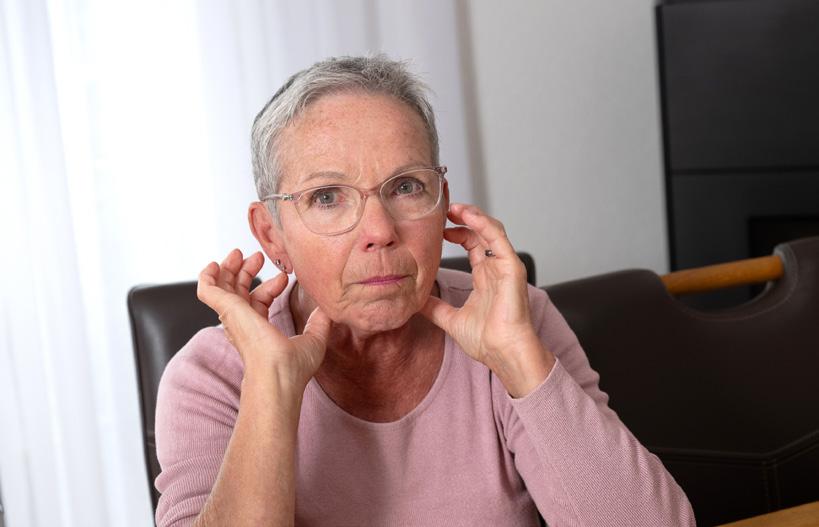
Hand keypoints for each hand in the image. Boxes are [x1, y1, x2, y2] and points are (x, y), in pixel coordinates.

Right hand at [197, 249, 330, 388]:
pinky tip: (213, 265)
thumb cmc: (294, 367)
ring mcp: (234, 316)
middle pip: (239, 291)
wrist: (279, 373)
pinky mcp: (227, 309)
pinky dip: (207, 278)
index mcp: (260, 330)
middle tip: (257, 256)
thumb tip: (329, 307)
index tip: (285, 278)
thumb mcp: (314, 338)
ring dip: (230, 268)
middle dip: (247, 271)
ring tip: (238, 253)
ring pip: (223, 287)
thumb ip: (320, 321)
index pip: (260, 302)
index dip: (271, 286)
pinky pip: (207, 291)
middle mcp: (244, 323)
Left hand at [421, 204, 554, 396]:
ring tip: (453, 207)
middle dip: (462, 218)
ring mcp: (504, 266)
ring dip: (472, 215)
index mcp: (485, 277)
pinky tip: (467, 215)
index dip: (456, 232)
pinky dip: (482, 223)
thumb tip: (415, 302)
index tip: (438, 227)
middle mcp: (495, 268)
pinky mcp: (511, 267)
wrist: (503, 353)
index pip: (472, 245)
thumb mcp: (451, 319)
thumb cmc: (487, 341)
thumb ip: (435, 308)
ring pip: (490, 230)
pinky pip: (497, 238)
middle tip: (443, 209)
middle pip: (480, 232)